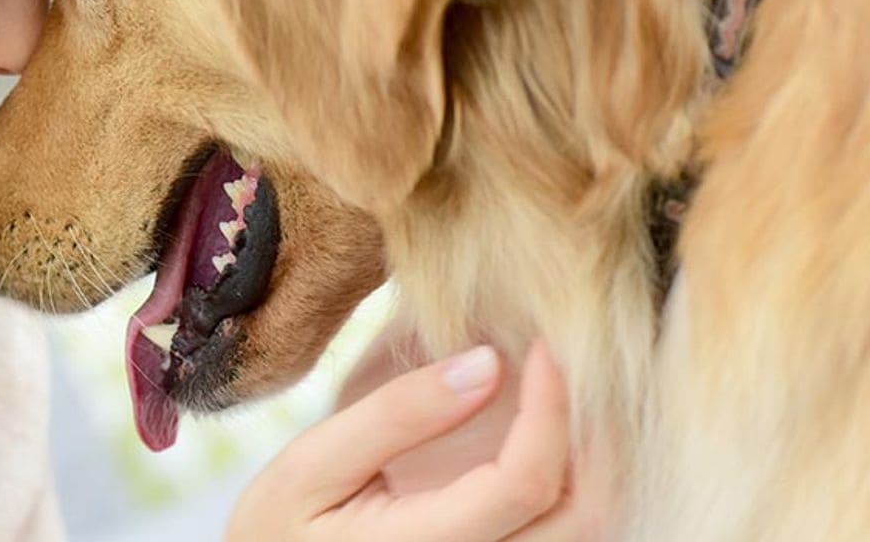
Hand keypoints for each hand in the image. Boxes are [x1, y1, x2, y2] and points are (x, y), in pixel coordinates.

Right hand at [224, 340, 584, 539]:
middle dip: (593, 434)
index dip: (551, 408)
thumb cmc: (276, 530)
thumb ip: (397, 416)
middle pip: (584, 518)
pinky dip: (571, 484)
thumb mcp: (311, 465)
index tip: (542, 346)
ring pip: (588, 531)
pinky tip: (542, 439)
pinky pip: (560, 534)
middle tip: (565, 364)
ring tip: (559, 395)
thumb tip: (489, 362)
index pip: (525, 483)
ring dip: (591, 461)